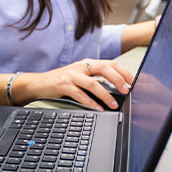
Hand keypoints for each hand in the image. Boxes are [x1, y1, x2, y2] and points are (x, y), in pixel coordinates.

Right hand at [13, 59, 133, 110]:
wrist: (38, 83)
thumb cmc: (60, 81)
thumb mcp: (79, 76)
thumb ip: (94, 79)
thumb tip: (115, 88)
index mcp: (86, 63)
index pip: (110, 63)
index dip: (123, 72)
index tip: (133, 81)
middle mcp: (80, 66)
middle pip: (104, 69)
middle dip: (118, 80)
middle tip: (126, 90)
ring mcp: (71, 75)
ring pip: (93, 83)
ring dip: (106, 95)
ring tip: (114, 104)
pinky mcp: (63, 85)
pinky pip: (80, 94)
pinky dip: (91, 103)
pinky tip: (98, 108)